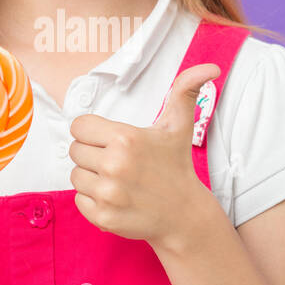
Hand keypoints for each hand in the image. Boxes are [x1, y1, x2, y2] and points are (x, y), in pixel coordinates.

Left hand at [68, 63, 220, 245]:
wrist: (184, 214)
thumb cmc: (176, 166)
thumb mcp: (179, 125)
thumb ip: (185, 90)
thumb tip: (210, 68)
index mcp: (125, 139)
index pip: (79, 126)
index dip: (92, 132)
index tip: (109, 140)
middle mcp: (114, 165)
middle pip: (74, 151)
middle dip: (93, 154)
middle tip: (117, 161)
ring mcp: (108, 194)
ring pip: (75, 176)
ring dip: (91, 177)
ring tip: (117, 179)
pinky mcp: (103, 217)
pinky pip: (79, 200)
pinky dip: (93, 199)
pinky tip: (115, 196)